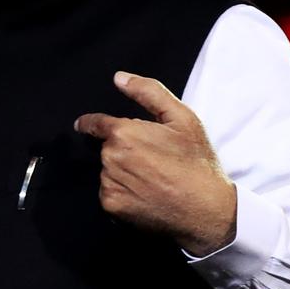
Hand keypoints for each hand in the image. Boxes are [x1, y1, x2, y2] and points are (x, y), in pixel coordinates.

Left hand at [75, 72, 236, 256]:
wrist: (205, 209)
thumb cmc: (196, 161)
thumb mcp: (182, 118)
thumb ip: (148, 92)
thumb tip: (119, 78)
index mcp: (124, 133)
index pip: (95, 124)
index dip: (90, 123)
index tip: (84, 125)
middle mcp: (110, 158)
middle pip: (107, 148)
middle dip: (123, 149)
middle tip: (152, 159)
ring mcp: (109, 184)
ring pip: (108, 171)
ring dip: (122, 171)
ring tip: (152, 178)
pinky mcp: (112, 207)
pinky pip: (109, 193)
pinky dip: (122, 192)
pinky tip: (145, 194)